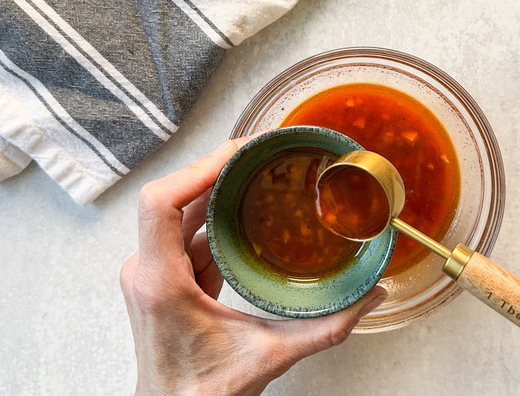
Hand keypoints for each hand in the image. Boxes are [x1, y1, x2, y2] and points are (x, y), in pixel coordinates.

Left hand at [120, 137, 387, 395]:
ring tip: (253, 167)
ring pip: (180, 212)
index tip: (236, 152)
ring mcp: (153, 273)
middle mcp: (149, 271)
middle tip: (258, 149)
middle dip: (217, 169)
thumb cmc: (202, 393)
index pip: (161, 203)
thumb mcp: (271, 357)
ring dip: (215, 188)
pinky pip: (186, 231)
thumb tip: (370, 297)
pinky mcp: (165, 277)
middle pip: (174, 198)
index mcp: (162, 283)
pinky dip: (214, 213)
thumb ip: (327, 329)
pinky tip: (242, 204)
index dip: (197, 169)